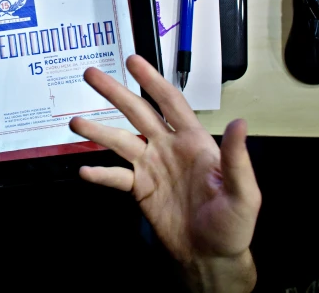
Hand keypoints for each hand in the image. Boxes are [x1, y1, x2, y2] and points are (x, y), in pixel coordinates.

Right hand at [70, 55, 260, 291]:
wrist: (210, 256)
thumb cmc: (232, 225)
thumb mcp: (243, 193)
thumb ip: (236, 158)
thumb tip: (239, 124)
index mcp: (194, 141)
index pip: (169, 102)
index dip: (151, 80)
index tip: (133, 62)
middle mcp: (168, 147)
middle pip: (137, 112)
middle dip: (114, 92)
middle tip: (91, 75)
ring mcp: (152, 167)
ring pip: (120, 141)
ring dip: (98, 131)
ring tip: (75, 123)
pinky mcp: (140, 189)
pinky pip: (116, 177)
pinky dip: (99, 173)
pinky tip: (85, 170)